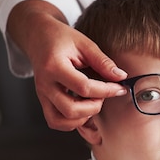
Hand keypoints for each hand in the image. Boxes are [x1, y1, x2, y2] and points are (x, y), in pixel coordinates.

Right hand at [7, 0, 127, 130]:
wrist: (38, 37)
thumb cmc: (61, 38)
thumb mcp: (84, 44)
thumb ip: (102, 61)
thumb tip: (121, 77)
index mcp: (54, 66)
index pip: (83, 87)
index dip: (106, 91)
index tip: (120, 88)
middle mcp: (45, 84)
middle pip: (70, 109)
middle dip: (94, 107)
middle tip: (103, 96)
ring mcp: (42, 95)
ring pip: (60, 121)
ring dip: (82, 118)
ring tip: (92, 103)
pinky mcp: (43, 101)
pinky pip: (55, 121)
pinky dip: (71, 122)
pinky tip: (83, 109)